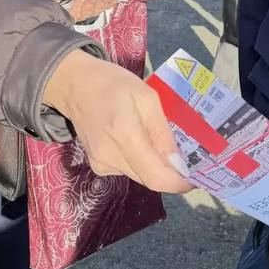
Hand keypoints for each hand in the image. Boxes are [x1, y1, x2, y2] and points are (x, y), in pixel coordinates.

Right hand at [44, 49, 192, 193]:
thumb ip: (163, 133)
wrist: (74, 85)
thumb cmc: (113, 84)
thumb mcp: (147, 98)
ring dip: (153, 164)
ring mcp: (101, 164)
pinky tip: (134, 139)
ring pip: (139, 175)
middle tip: (181, 155)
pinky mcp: (97, 166)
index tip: (195, 179)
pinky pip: (127, 170)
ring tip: (154, 139)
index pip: (157, 177)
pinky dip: (138, 161)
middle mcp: (110, 158)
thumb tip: (178, 164)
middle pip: (150, 178)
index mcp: (126, 136)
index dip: (179, 184)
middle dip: (169, 171)